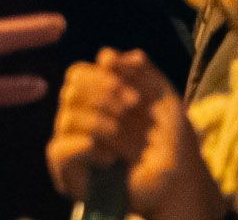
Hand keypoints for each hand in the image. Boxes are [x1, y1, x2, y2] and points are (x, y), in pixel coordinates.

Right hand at [49, 51, 219, 219]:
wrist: (177, 183)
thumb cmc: (171, 140)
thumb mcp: (160, 96)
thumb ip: (137, 69)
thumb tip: (105, 54)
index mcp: (97, 98)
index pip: (78, 74)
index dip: (102, 78)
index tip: (135, 97)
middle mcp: (81, 117)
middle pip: (70, 90)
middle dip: (103, 97)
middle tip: (132, 110)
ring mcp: (73, 142)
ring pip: (68, 117)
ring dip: (101, 123)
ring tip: (126, 139)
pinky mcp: (69, 170)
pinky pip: (60, 149)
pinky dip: (87, 148)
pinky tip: (110, 157)